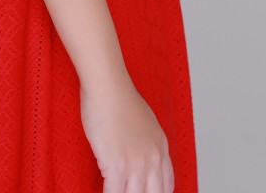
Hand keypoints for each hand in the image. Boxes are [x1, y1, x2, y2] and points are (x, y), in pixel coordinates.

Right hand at [79, 69, 173, 192]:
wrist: (107, 84)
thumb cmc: (118, 97)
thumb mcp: (144, 121)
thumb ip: (146, 142)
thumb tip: (137, 154)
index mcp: (161, 148)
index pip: (167, 186)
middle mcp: (153, 158)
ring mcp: (136, 163)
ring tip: (114, 192)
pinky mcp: (117, 165)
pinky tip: (98, 192)